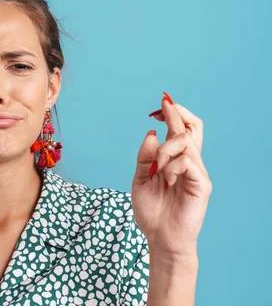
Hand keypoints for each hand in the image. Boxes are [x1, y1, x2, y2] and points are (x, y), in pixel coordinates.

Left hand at [132, 92, 212, 258]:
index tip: (161, 103)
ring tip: (157, 168)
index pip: (180, 128)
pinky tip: (166, 179)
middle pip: (193, 127)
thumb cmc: (151, 210)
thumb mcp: (140, 179)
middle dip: (177, 113)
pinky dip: (172, 166)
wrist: (159, 237)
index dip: (173, 113)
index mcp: (174, 159)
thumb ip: (145, 157)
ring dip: (165, 149)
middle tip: (163, 107)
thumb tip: (152, 133)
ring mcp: (196, 172)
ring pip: (185, 142)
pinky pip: (188, 161)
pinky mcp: (201, 184)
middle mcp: (188, 162)